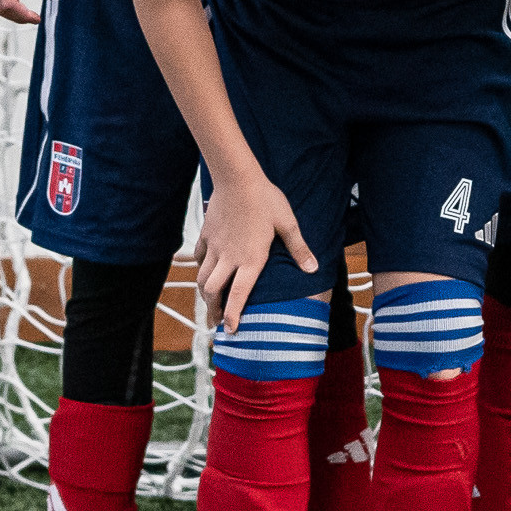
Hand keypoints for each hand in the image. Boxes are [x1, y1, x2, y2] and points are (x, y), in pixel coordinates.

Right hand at [194, 172, 314, 336]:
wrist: (237, 178)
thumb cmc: (265, 199)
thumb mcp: (287, 223)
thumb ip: (298, 248)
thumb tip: (312, 269)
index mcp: (250, 259)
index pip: (238, 295)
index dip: (232, 316)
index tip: (231, 331)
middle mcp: (229, 257)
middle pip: (213, 292)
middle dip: (212, 311)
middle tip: (215, 324)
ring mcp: (214, 247)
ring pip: (202, 278)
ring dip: (204, 295)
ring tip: (208, 305)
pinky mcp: (206, 235)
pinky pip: (199, 258)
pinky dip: (199, 268)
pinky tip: (203, 271)